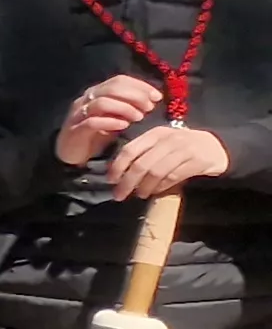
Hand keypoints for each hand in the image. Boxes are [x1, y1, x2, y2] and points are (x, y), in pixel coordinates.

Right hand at [54, 76, 163, 165]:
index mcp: (96, 93)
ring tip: (139, 118)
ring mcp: (78, 114)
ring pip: (102, 103)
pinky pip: (92, 122)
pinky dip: (110, 122)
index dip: (140, 86)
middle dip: (135, 96)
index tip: (157, 97)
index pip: (119, 80)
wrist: (72, 154)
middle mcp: (86, 99)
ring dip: (124, 108)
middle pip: (111, 88)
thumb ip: (129, 108)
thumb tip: (153, 101)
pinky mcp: (74, 130)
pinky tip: (124, 126)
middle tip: (149, 107)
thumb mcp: (116, 118)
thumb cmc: (98, 135)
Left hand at [107, 124, 229, 200]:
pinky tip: (155, 191)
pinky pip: (173, 177)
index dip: (118, 166)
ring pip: (156, 172)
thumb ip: (143, 152)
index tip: (110, 180)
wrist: (217, 146)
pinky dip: (161, 186)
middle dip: (127, 182)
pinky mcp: (197, 161)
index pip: (130, 149)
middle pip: (141, 164)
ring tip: (139, 194)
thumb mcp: (162, 143)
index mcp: (156, 134)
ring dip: (144, 186)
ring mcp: (184, 150)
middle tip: (120, 195)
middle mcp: (169, 140)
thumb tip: (118, 172)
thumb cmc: (183, 146)